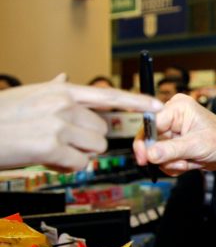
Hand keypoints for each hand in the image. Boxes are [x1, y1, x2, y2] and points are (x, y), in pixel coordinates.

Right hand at [0, 74, 160, 170]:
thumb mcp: (26, 95)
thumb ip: (52, 91)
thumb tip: (65, 78)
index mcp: (60, 92)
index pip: (107, 96)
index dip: (136, 102)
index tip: (158, 105)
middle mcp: (63, 104)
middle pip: (103, 132)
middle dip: (86, 144)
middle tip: (57, 144)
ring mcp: (58, 124)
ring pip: (94, 149)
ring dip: (76, 157)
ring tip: (48, 150)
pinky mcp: (51, 146)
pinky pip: (79, 164)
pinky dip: (66, 168)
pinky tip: (45, 160)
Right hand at [132, 94, 215, 190]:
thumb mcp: (197, 145)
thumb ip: (171, 150)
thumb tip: (149, 153)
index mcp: (178, 107)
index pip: (150, 123)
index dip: (144, 141)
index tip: (144, 157)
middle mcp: (172, 117)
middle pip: (150, 140)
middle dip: (165, 156)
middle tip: (178, 163)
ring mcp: (173, 132)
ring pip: (156, 153)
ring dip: (172, 163)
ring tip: (190, 162)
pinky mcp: (175, 145)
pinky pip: (164, 159)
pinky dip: (175, 166)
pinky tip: (190, 164)